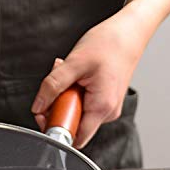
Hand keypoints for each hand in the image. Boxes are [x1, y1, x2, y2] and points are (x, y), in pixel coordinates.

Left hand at [32, 11, 146, 148]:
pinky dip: (73, 92)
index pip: (74, 139)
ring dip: (65, 97)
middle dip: (58, 108)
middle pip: (72, 126)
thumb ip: (52, 86)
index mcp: (102, 107)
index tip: (45, 113)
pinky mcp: (103, 101)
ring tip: (71, 76)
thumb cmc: (111, 43)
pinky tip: (77, 77)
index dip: (55, 130)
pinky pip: (82, 104)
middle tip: (57, 87)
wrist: (131, 30)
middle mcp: (107, 112)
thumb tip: (38, 106)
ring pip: (75, 114)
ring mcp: (106, 108)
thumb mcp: (75, 62)